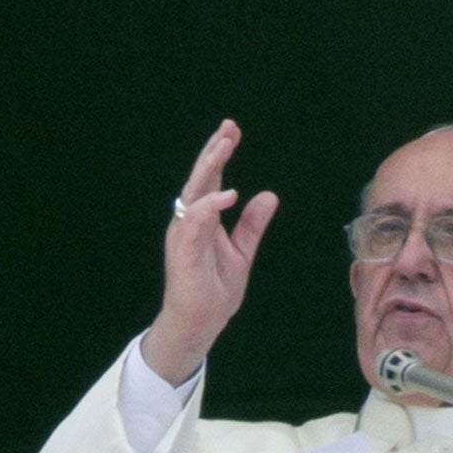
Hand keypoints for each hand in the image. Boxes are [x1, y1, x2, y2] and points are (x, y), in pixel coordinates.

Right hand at [141, 119, 279, 384]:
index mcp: (202, 219)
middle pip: (200, 178)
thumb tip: (269, 195)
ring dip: (209, 168)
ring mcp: (184, 234)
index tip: (233, 131)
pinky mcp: (183, 251)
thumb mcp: (242, 252)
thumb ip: (252, 224)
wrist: (200, 323)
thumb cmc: (214, 290)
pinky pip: (195, 221)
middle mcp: (189, 221)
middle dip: (213, 152)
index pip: (210, 179)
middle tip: (228, 128)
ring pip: (194, 192)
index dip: (219, 154)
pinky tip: (228, 193)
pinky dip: (210, 206)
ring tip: (224, 147)